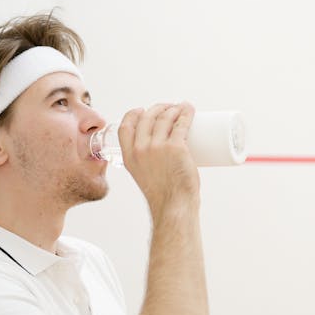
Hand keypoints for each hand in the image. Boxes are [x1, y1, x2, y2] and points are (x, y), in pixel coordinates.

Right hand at [118, 102, 199, 217]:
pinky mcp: (176, 147)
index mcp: (129, 156)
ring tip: (182, 108)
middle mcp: (140, 149)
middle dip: (159, 107)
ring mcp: (157, 147)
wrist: (173, 206)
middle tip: (169, 108)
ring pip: (165, 117)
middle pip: (147, 117)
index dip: (133, 114)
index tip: (142, 110)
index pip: (125, 127)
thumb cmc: (162, 195)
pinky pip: (181, 124)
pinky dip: (186, 113)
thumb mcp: (143, 176)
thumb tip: (160, 154)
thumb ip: (146, 163)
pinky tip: (189, 109)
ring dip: (174, 108)